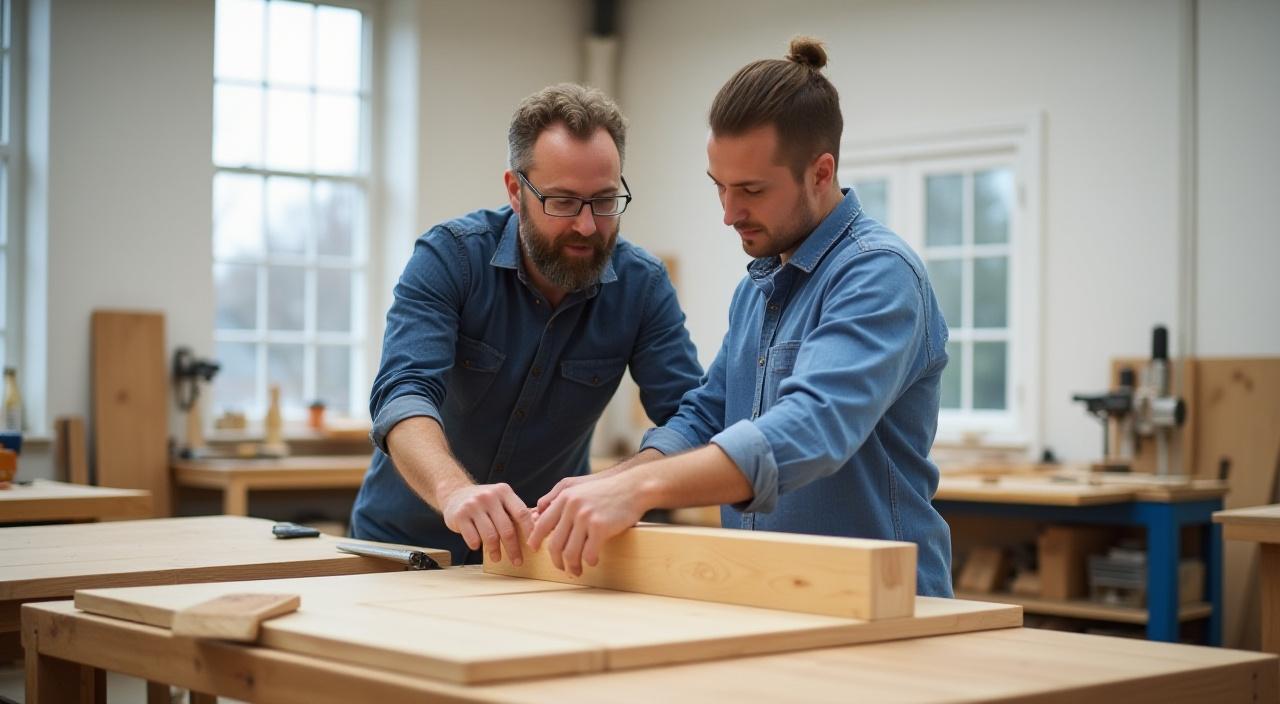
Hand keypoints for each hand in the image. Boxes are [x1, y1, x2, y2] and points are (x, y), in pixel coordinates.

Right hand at [440, 483, 533, 565]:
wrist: (455, 493)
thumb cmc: (485, 502)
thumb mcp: (501, 499)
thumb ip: (516, 511)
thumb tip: (538, 529)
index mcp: (504, 492)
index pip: (522, 513)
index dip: (530, 532)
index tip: (534, 547)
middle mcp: (489, 496)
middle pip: (507, 528)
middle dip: (514, 549)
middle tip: (517, 561)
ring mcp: (473, 505)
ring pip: (490, 536)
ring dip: (495, 551)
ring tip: (497, 558)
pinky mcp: (460, 515)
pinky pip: (473, 538)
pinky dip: (477, 546)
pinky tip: (478, 547)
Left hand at [528, 473, 647, 576]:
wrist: (633, 487)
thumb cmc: (607, 490)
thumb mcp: (579, 487)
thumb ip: (557, 497)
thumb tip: (537, 514)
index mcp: (564, 498)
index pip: (542, 524)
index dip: (536, 539)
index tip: (535, 549)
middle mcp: (572, 507)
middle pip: (555, 543)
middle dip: (556, 560)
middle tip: (561, 568)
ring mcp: (585, 517)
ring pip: (570, 552)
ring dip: (572, 566)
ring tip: (576, 571)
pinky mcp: (600, 527)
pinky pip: (589, 553)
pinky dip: (589, 561)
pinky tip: (593, 561)